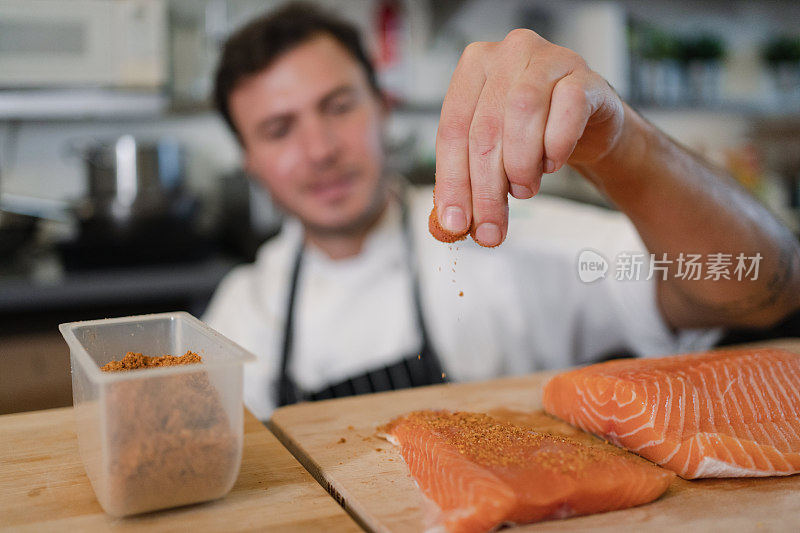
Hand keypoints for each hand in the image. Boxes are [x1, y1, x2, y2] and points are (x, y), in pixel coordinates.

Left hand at [431, 29, 624, 246]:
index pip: (452, 130)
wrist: (587, 124)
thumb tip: (452, 225)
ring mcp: (547, 59)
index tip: (455, 224)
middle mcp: (507, 53)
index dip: (452, 182)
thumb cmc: (531, 135)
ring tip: (525, 189)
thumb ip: (469, 181)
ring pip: (522, 116)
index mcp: (472, 67)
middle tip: (490, 230)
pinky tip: (552, 163)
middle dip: (486, 190)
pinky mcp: (584, 75)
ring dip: (521, 166)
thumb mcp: (492, 154)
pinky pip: (567, 111)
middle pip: (484, 130)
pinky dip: (556, 146)